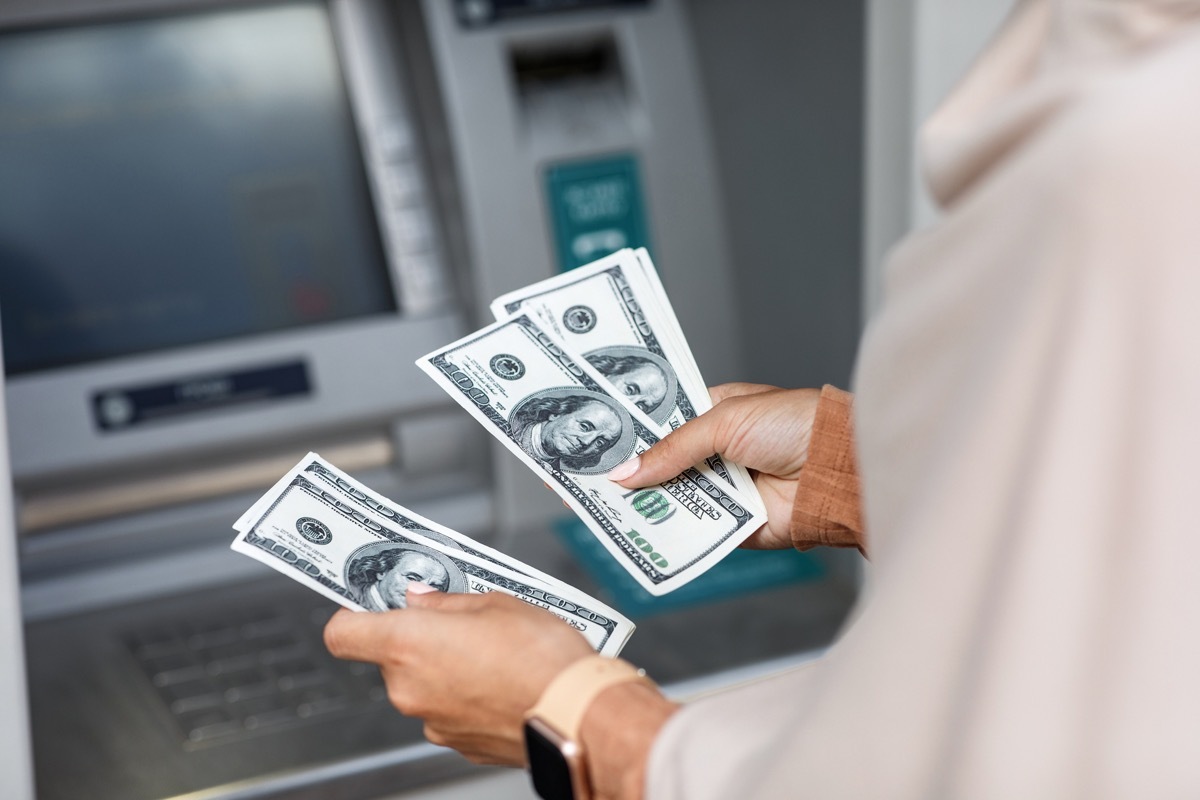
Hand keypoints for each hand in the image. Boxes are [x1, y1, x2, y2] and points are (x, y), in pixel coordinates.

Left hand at [324, 588, 592, 764]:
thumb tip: (421, 599)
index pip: (343, 633)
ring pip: (422, 685)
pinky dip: (466, 697)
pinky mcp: (457, 744)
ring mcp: (432, 721)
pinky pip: (448, 710)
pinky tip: (501, 682)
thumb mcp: (496, 602)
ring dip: (445, 669)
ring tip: (493, 654)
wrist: (576, 713)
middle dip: (420, 639)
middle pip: (390, 658)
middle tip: (461, 623)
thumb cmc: (542, 657)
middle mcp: (409, 687)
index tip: (369, 604)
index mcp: (408, 644)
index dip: (353, 616)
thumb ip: (446, 601)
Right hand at [610, 383, 820, 549]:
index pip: (663, 422)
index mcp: (716, 413)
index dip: (630, 431)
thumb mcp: (725, 421)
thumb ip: (671, 448)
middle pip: (661, 464)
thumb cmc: (795, 426)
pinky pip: (693, 530)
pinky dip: (668, 531)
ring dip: (641, 502)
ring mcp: (724, 489)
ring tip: (596, 506)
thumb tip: (625, 472)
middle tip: (582, 477)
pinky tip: (634, 530)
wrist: (839, 470)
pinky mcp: (732, 525)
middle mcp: (717, 452)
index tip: (595, 438)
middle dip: (628, 471)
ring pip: (672, 498)